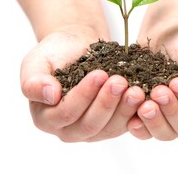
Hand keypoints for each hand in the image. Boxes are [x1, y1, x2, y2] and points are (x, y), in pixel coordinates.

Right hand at [20, 25, 145, 141]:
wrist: (78, 47)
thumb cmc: (56, 53)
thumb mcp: (36, 62)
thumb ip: (33, 81)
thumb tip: (49, 95)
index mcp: (45, 118)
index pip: (65, 114)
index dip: (83, 96)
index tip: (99, 74)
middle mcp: (68, 130)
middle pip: (89, 125)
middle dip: (106, 103)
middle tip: (120, 81)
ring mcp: (93, 130)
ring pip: (109, 128)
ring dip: (124, 109)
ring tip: (136, 89)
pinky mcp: (113, 124)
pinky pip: (125, 125)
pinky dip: (135, 112)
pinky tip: (144, 96)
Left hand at [129, 25, 177, 139]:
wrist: (167, 38)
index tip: (176, 82)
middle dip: (171, 109)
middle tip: (158, 91)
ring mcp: (175, 122)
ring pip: (167, 133)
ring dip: (155, 121)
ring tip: (145, 105)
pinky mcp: (153, 122)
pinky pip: (147, 133)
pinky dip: (140, 128)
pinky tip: (132, 119)